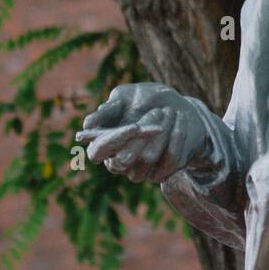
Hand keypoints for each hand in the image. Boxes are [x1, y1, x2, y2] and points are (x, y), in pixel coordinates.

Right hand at [76, 83, 209, 183]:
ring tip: (169, 111)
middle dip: (141, 136)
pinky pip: (170, 160)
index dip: (113, 141)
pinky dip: (177, 136)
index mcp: (104, 144)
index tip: (134, 126)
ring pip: (147, 158)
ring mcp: (140, 170)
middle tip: (157, 112)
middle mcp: (118, 161)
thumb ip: (109, 108)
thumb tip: (88, 124)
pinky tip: (180, 119)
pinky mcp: (162, 172)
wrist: (178, 107)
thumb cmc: (146, 100)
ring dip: (162, 131)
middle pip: (122, 160)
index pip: (97, 153)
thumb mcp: (126, 96)